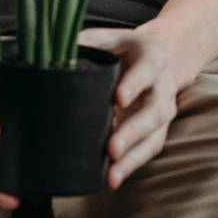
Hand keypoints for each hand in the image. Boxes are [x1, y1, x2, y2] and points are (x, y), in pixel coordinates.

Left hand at [78, 26, 182, 188]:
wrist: (165, 57)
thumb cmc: (129, 49)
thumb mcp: (113, 37)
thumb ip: (88, 42)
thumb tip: (53, 51)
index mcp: (153, 58)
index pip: (147, 71)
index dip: (135, 84)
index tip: (119, 99)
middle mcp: (163, 88)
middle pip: (153, 112)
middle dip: (132, 132)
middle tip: (112, 148)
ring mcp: (164, 112)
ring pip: (154, 138)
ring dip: (133, 158)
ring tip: (112, 175)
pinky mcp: (158, 130)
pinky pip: (148, 150)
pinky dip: (132, 166)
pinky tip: (113, 179)